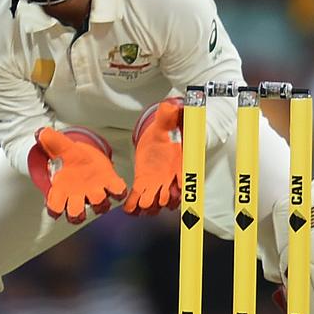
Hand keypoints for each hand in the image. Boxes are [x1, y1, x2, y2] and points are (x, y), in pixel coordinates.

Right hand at [35, 127, 127, 223]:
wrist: (86, 158)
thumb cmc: (71, 158)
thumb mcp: (60, 147)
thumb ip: (51, 141)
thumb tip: (41, 133)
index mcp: (62, 189)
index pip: (54, 206)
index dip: (54, 210)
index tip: (55, 210)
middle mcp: (78, 196)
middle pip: (75, 214)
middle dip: (77, 214)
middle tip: (78, 208)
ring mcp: (95, 193)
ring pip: (99, 206)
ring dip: (100, 203)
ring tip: (100, 191)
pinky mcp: (110, 185)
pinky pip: (117, 193)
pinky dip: (119, 192)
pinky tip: (116, 185)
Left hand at [124, 100, 182, 214]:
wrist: (156, 138)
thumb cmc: (164, 133)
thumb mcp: (165, 123)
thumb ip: (168, 116)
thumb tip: (172, 105)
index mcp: (179, 165)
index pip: (184, 180)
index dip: (180, 189)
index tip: (175, 193)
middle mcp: (171, 178)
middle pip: (170, 196)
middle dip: (161, 201)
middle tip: (150, 202)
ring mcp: (158, 184)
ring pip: (158, 202)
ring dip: (150, 207)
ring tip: (140, 208)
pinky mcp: (144, 184)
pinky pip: (140, 198)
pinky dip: (135, 205)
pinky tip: (128, 209)